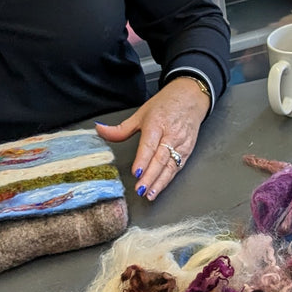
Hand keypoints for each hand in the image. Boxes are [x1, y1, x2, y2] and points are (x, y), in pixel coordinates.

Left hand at [97, 76, 210, 198]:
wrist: (191, 97)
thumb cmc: (167, 105)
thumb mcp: (141, 113)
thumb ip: (121, 128)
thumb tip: (100, 130)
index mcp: (157, 124)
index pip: (149, 145)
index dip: (143, 160)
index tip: (136, 172)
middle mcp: (171, 135)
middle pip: (160, 159)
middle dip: (150, 176)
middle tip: (140, 189)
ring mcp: (181, 144)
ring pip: (170, 166)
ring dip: (160, 182)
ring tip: (149, 194)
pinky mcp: (188, 150)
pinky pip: (178, 167)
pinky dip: (168, 179)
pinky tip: (159, 188)